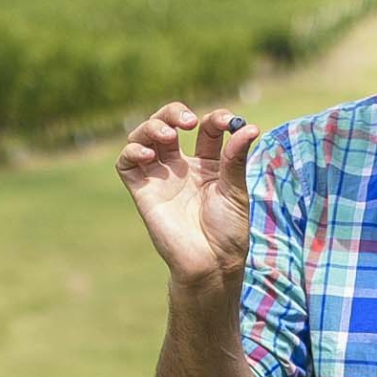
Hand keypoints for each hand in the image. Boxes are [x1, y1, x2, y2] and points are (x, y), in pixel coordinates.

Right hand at [117, 103, 260, 287]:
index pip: (206, 129)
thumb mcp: (236, 190)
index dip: (216, 119)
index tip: (229, 123)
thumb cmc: (227, 232)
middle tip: (188, 122)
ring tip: (168, 136)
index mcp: (208, 165)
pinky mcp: (143, 191)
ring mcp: (160, 177)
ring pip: (144, 137)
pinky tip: (149, 154)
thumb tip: (249, 127)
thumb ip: (235, 158)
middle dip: (174, 113)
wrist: (210, 264)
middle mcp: (181, 167)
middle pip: (169, 124)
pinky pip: (126, 163)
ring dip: (152, 126)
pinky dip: (132, 150)